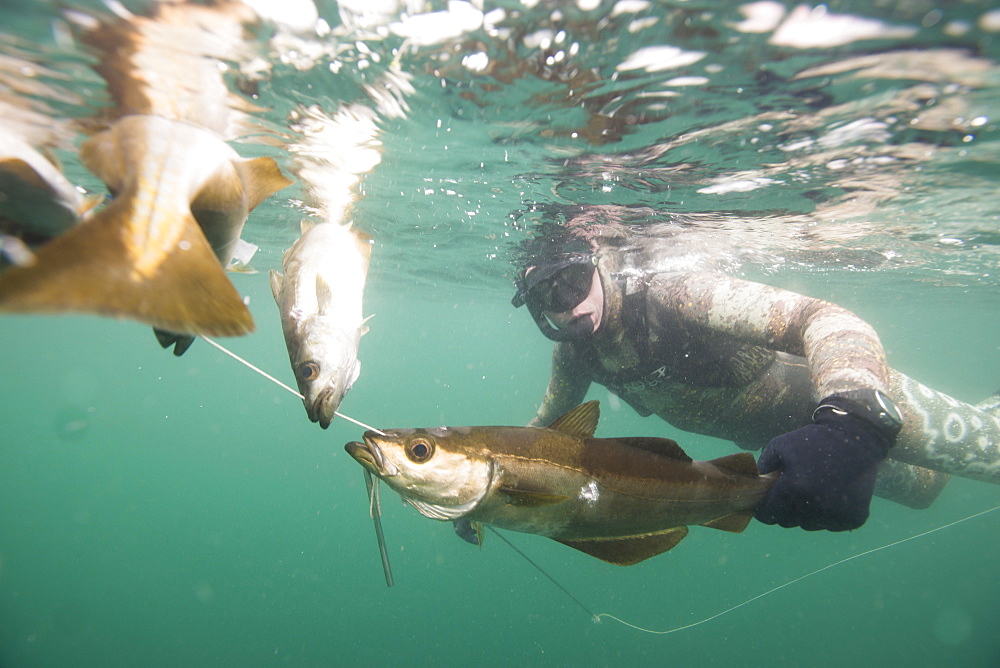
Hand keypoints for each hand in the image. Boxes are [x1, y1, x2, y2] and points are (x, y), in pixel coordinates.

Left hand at [754, 402, 893, 530]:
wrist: (856, 438)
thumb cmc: (813, 440)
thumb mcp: (779, 445)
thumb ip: (762, 467)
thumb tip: (753, 485)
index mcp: (795, 488)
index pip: (768, 514)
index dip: (763, 510)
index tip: (763, 505)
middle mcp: (816, 506)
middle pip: (787, 522)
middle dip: (784, 509)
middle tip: (791, 492)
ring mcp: (837, 514)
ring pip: (809, 525)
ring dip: (806, 513)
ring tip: (813, 491)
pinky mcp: (854, 518)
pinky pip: (830, 525)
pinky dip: (827, 515)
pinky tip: (831, 495)